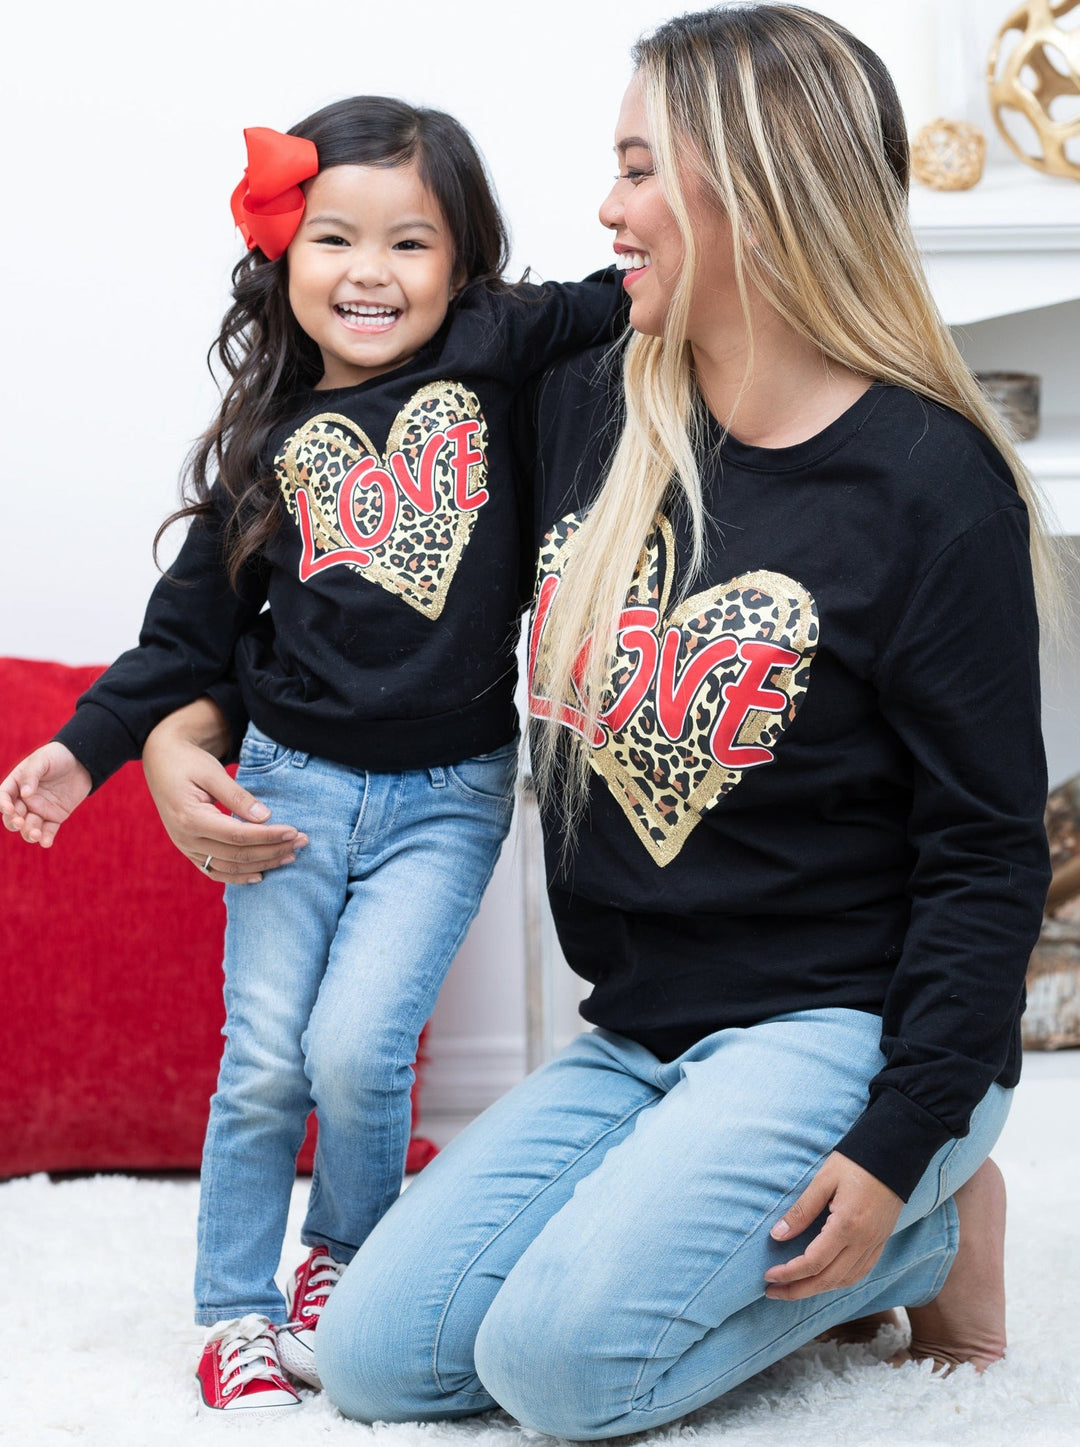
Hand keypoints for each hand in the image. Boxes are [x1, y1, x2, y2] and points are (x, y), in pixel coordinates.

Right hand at [0, 741, 91, 845]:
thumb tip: (25, 795)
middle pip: (13, 817)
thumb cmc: (57, 757)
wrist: (81, 761)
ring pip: (29, 827)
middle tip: (21, 823)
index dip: (3, 805)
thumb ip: (31, 775)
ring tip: (35, 834)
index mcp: (16, 784)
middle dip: (14, 822)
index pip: (4, 797)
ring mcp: (39, 810)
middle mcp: (25, 800)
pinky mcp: (55, 817)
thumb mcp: (42, 760)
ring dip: (29, 833)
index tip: (9, 809)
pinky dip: (46, 838)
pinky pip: (48, 830)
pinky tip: (46, 842)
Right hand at [142, 699, 307, 883]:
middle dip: (273, 851)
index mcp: (190, 818)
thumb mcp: (212, 772)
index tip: (294, 831)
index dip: (268, 836)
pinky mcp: (189, 850)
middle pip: (237, 854)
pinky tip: (260, 875)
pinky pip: (214, 870)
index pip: (238, 835)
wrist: (161, 761)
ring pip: (228, 867)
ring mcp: (185, 848)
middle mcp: (185, 839)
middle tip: (301, 843)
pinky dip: (238, 876)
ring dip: (262, 865)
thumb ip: (237, 796)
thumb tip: (265, 818)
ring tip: (290, 857)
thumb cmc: (188, 761)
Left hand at [764, 1151, 902, 1299]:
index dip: (788, 1273)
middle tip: (772, 1292)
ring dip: (818, 1290)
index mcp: (847, 1226)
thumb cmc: (855, 1163)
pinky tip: (823, 1280)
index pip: (813, 1262)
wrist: (894, 1154)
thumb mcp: (823, 1181)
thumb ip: (801, 1211)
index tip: (767, 1276)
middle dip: (798, 1290)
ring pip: (845, 1281)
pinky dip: (839, 1282)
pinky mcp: (881, 1242)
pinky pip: (859, 1273)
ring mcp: (875, 1244)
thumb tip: (777, 1235)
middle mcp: (863, 1242)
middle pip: (828, 1280)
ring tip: (793, 1289)